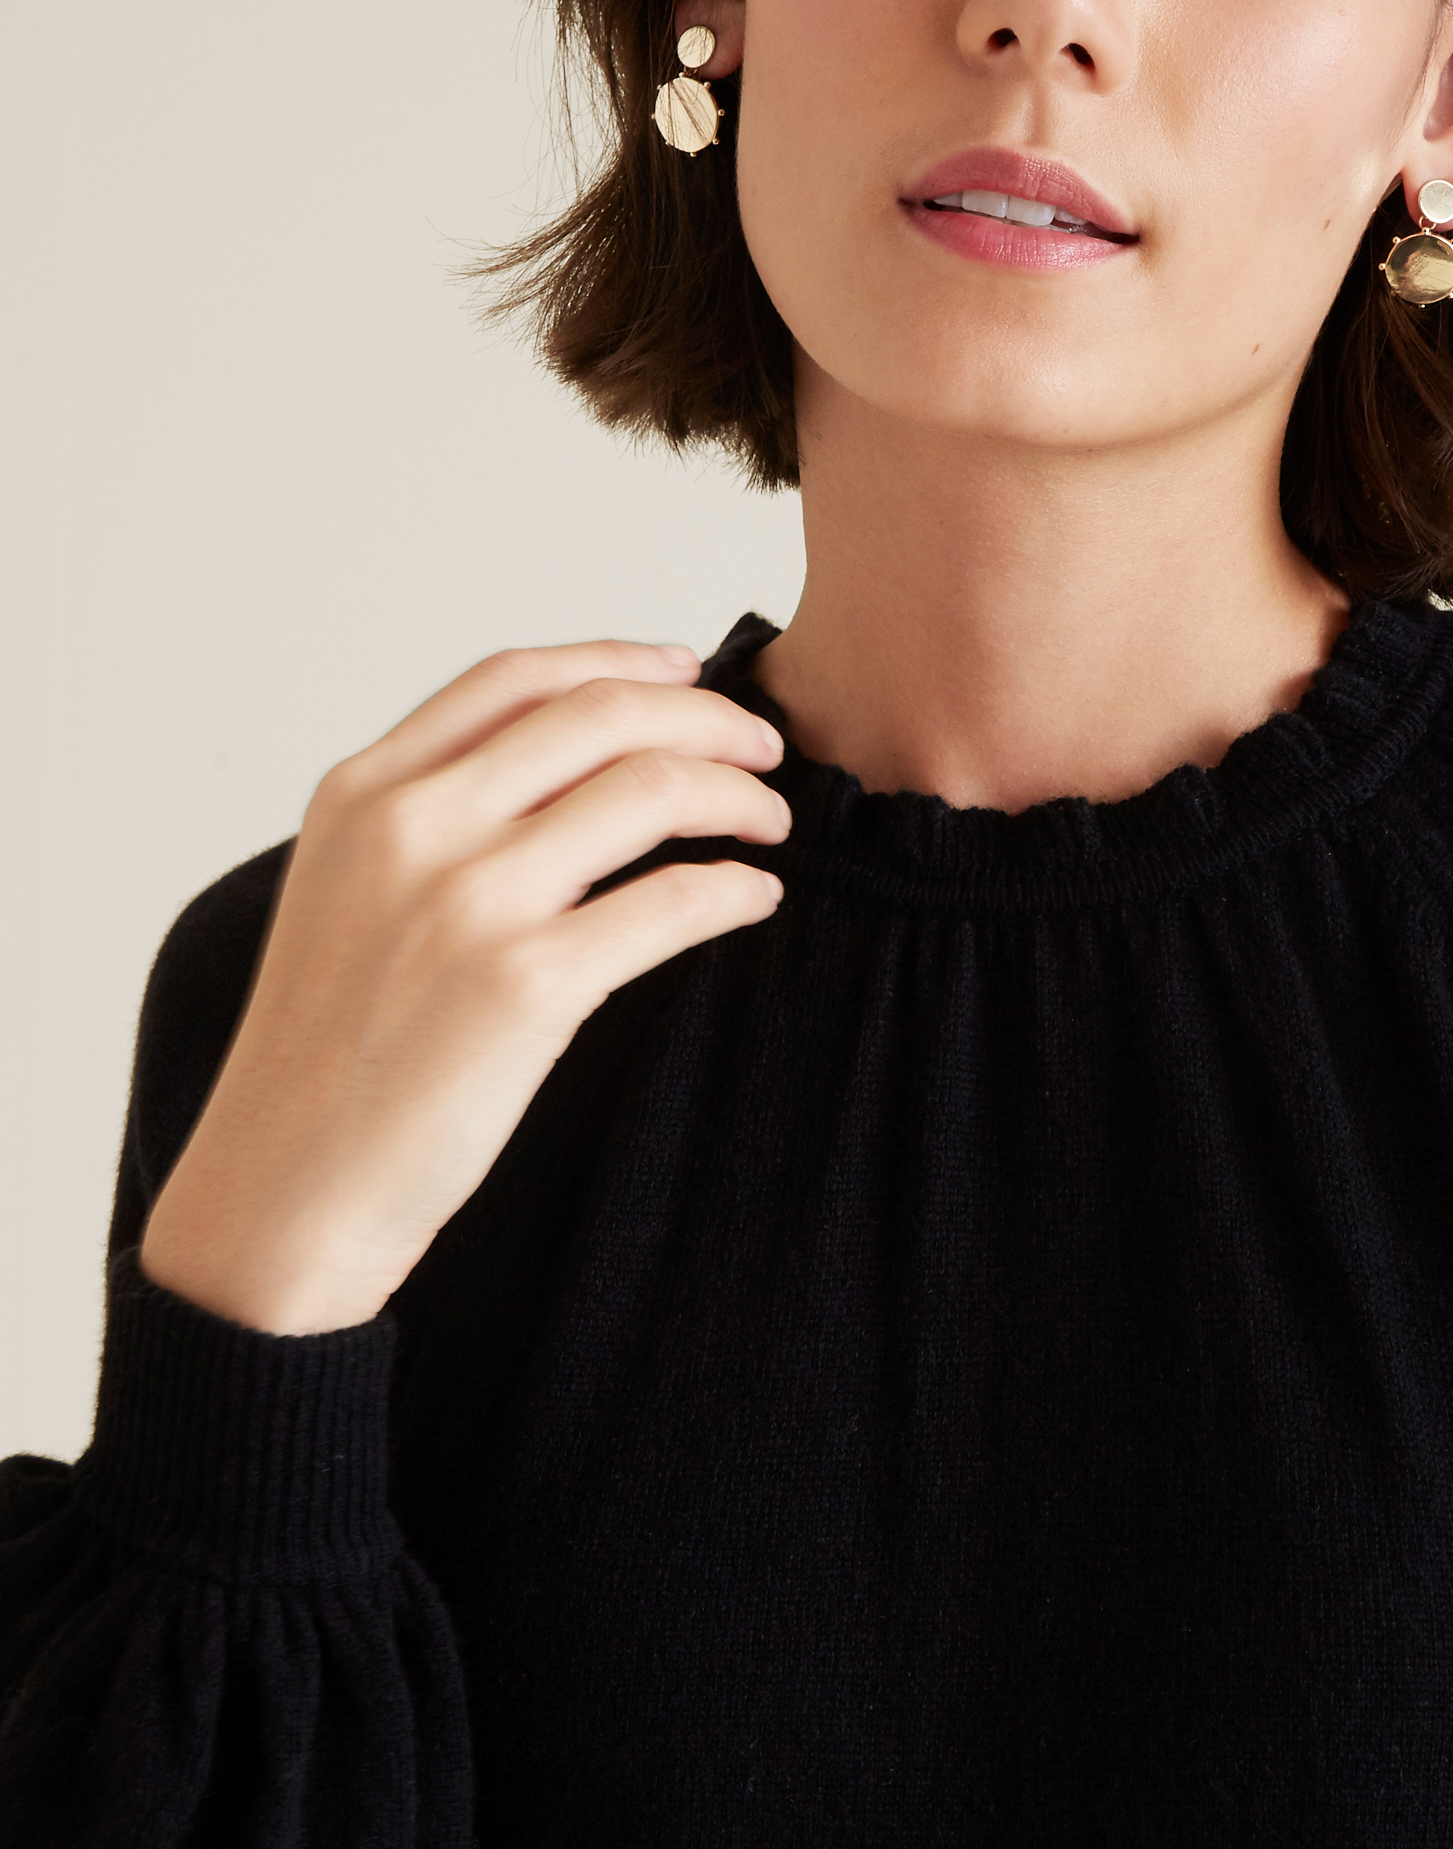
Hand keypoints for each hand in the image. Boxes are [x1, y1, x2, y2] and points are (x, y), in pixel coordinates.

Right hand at [139, 640, 789, 1334]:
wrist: (285, 1188)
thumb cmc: (324, 1055)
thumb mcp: (341, 894)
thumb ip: (423, 819)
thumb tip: (560, 771)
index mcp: (363, 792)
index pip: (515, 678)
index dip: (619, 661)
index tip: (686, 672)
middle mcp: (413, 826)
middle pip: (599, 716)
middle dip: (706, 718)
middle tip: (764, 749)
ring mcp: (469, 901)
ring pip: (650, 790)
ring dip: (737, 797)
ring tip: (770, 823)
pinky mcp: (525, 985)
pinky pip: (674, 901)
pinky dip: (734, 890)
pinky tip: (754, 900)